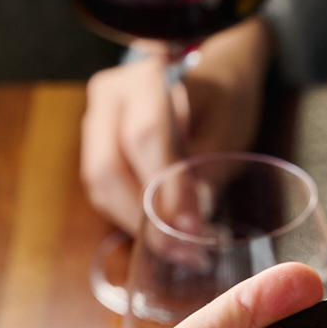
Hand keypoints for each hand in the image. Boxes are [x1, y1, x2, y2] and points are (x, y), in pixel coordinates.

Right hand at [80, 17, 273, 233]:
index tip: (192, 227)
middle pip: (109, 167)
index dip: (165, 188)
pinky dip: (130, 219)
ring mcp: (97, 122)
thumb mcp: (229, 129)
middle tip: (184, 252)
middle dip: (145, 218)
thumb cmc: (223, 98)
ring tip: (179, 251)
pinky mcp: (98, 149)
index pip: (145, 138)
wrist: (210, 75)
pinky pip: (104, 192)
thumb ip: (209, 170)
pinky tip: (162, 237)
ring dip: (136, 226)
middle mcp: (110, 97)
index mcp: (144, 79)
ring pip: (100, 185)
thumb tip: (189, 223)